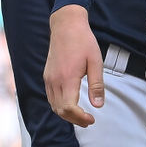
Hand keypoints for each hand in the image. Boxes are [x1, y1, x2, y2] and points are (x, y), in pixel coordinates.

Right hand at [44, 5, 103, 126]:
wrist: (66, 25)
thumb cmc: (83, 41)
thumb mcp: (95, 61)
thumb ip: (97, 85)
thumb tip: (98, 106)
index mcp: (67, 77)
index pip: (69, 108)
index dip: (80, 118)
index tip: (92, 119)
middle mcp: (54, 80)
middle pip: (60, 110)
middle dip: (74, 120)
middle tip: (89, 121)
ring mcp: (48, 78)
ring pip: (53, 105)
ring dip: (66, 114)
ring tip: (81, 115)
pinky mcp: (47, 76)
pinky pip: (50, 97)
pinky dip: (59, 106)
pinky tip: (70, 104)